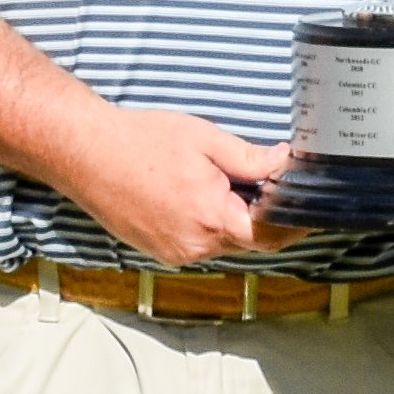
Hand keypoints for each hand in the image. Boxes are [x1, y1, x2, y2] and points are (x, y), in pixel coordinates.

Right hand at [61, 104, 290, 264]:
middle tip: (268, 184)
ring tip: (221, 184)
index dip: (293, 224)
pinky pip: (197, 243)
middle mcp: (195, 246)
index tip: (308, 210)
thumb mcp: (205, 140)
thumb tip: (284, 163)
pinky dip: (206, 225)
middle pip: (246, 240)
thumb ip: (250, 158)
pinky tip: (192, 195)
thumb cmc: (141, 141)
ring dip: (230, 220)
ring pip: (221, 243)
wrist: (85, 154)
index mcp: (212, 218)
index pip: (270, 235)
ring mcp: (174, 253)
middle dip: (261, 216)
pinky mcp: (158, 251)